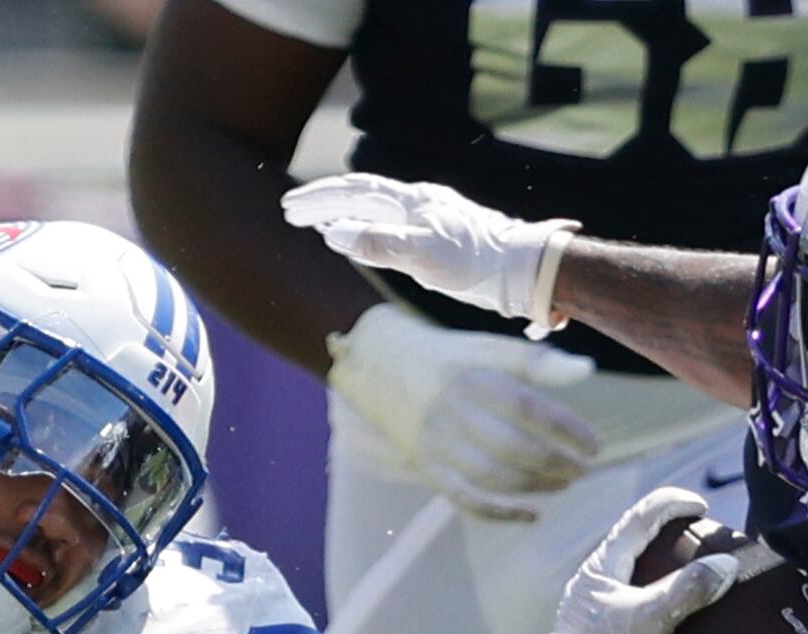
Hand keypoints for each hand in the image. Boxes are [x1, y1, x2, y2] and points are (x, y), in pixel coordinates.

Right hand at [287, 174, 578, 336]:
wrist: (518, 270)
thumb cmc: (476, 262)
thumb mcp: (424, 255)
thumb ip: (380, 243)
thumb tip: (337, 235)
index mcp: (412, 201)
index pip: (355, 190)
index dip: (320, 197)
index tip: (290, 206)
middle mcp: (416, 205)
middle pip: (360, 196)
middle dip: (323, 203)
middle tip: (289, 213)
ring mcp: (425, 222)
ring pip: (373, 211)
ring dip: (340, 215)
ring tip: (313, 224)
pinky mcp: (433, 241)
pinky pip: (387, 229)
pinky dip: (363, 231)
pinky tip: (357, 240)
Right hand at [328, 305, 599, 521]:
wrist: (380, 364)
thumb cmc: (450, 356)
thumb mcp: (490, 347)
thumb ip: (538, 361)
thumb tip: (587, 370)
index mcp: (473, 378)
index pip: (527, 408)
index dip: (566, 429)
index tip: (594, 444)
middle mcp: (454, 413)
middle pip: (512, 448)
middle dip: (555, 464)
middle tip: (583, 469)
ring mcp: (438, 445)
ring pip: (492, 478)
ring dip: (535, 487)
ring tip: (565, 484)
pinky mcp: (428, 468)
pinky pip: (466, 500)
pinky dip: (501, 514)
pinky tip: (532, 515)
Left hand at [538, 489, 737, 633]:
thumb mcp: (648, 622)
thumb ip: (687, 590)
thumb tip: (727, 563)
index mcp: (599, 569)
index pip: (638, 518)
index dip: (671, 503)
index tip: (701, 507)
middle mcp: (595, 583)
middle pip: (636, 540)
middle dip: (669, 530)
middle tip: (701, 532)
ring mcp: (601, 608)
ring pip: (637, 570)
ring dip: (666, 562)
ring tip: (698, 564)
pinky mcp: (609, 632)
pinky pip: (642, 598)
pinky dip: (666, 593)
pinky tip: (689, 608)